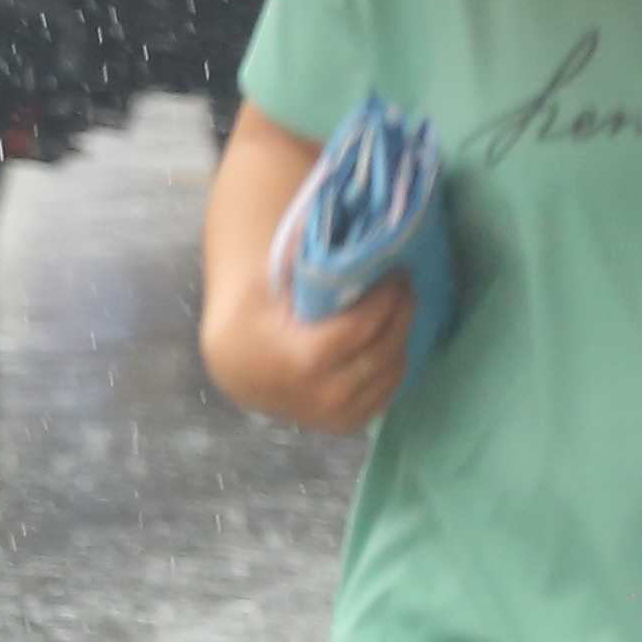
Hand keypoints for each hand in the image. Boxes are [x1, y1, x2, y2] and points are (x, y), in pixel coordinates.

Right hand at [238, 272, 414, 433]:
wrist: (237, 372)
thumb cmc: (252, 322)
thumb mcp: (264, 286)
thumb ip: (296, 255)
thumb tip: (325, 216)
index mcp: (304, 360)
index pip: (364, 326)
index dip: (387, 298)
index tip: (397, 273)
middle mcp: (324, 394)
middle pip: (384, 348)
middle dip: (401, 312)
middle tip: (404, 287)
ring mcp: (336, 414)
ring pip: (391, 372)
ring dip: (401, 337)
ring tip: (398, 311)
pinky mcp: (345, 424)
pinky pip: (387, 394)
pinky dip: (393, 366)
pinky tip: (389, 342)